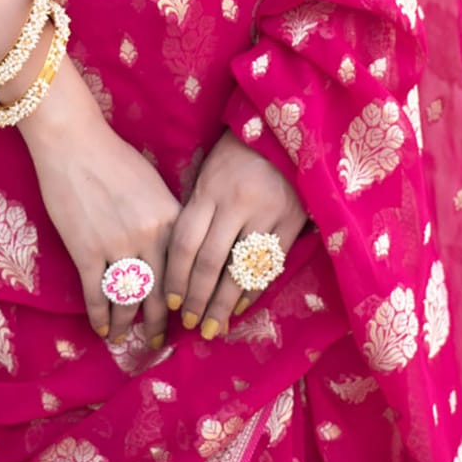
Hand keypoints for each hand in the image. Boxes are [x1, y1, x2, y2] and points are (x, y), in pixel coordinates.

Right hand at [21, 67, 180, 346]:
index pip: (185, 269)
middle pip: (160, 292)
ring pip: (128, 298)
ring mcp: (117, 246)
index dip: (185, 297)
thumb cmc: (115, 157)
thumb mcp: (154, 185)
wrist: (73, 143)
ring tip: (124, 338)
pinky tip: (101, 329)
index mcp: (171, 218)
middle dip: (159, 321)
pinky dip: (100, 316)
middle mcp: (149, 237)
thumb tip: (171, 251)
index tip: (185, 313)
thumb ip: (166, 218)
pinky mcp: (86, 251)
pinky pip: (97, 294)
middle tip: (157, 339)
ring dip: (126, 323)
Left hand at [164, 128, 306, 340]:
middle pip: (210, 263)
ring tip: (212, 328)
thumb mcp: (207, 175)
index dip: (176, 278)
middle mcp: (237, 203)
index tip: (170, 303)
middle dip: (197, 299)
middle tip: (189, 325)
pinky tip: (239, 307)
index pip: (185, 243)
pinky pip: (269, 265)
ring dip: (223, 305)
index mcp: (210, 190)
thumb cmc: (235, 156)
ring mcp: (267, 214)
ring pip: (240, 271)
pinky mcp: (292, 221)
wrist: (281, 133)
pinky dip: (253, 290)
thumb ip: (196, 213)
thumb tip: (175, 263)